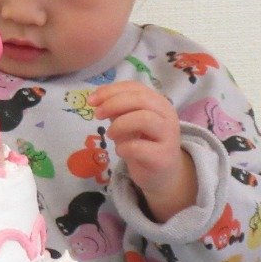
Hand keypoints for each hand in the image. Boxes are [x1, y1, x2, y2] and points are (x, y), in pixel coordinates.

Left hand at [87, 81, 196, 222]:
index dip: (111, 90)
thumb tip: (97, 97)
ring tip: (110, 135)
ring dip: (120, 125)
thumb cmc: (144, 144)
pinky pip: (138, 147)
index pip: (135, 87)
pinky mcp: (163, 157)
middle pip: (141, 99)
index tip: (91, 100)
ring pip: (143, 119)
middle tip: (97, 115)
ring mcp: (168, 136)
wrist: (162, 174)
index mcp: (159, 102)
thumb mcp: (129, 123)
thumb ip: (117, 109)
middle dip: (113, 104)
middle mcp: (167, 115)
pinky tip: (121, 151)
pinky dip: (123, 148)